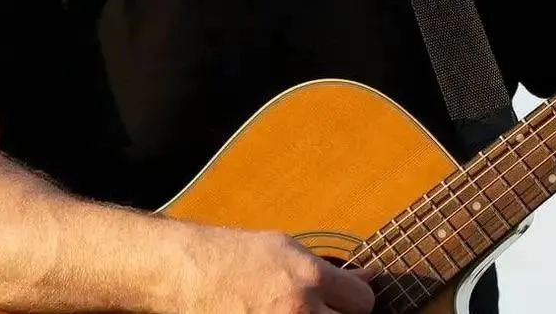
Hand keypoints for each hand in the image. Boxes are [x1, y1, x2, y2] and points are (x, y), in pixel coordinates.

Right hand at [180, 225, 375, 313]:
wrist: (189, 274)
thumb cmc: (236, 256)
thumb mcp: (287, 248)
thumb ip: (328, 269)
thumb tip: (366, 279)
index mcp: (310, 278)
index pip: (363, 301)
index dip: (356, 298)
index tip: (347, 297)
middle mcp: (300, 311)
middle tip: (327, 308)